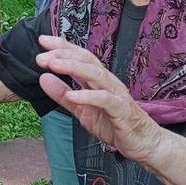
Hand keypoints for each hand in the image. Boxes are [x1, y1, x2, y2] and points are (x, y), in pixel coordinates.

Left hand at [35, 35, 164, 163]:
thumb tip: (43, 79)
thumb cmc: (114, 124)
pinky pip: (105, 100)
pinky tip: (72, 95)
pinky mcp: (121, 110)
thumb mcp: (81, 110)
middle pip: (86, 60)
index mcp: (98, 80)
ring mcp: (116, 94)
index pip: (79, 56)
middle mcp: (107, 82)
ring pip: (95, 74)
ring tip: (53, 65)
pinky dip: (88, 96)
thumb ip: (62, 95)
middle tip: (42, 56)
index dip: (62, 46)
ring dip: (73, 67)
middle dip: (63, 54)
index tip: (42, 40)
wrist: (143, 143)